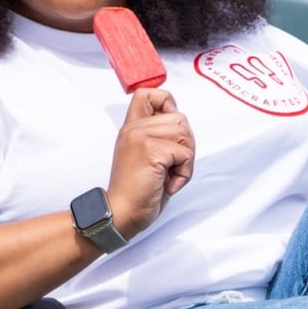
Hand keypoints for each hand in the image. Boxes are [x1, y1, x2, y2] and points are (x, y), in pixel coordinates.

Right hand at [106, 87, 193, 236]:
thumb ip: (157, 136)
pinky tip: (168, 184)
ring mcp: (140, 138)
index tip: (171, 129)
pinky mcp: (151, 151)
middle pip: (179, 118)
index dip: (167, 102)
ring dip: (186, 160)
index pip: (147, 93)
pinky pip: (185, 153)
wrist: (121, 214)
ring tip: (169, 175)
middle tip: (173, 166)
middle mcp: (133, 129)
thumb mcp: (145, 156)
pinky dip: (184, 173)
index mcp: (131, 128)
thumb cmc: (137, 192)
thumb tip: (181, 124)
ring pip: (184, 133)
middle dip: (186, 144)